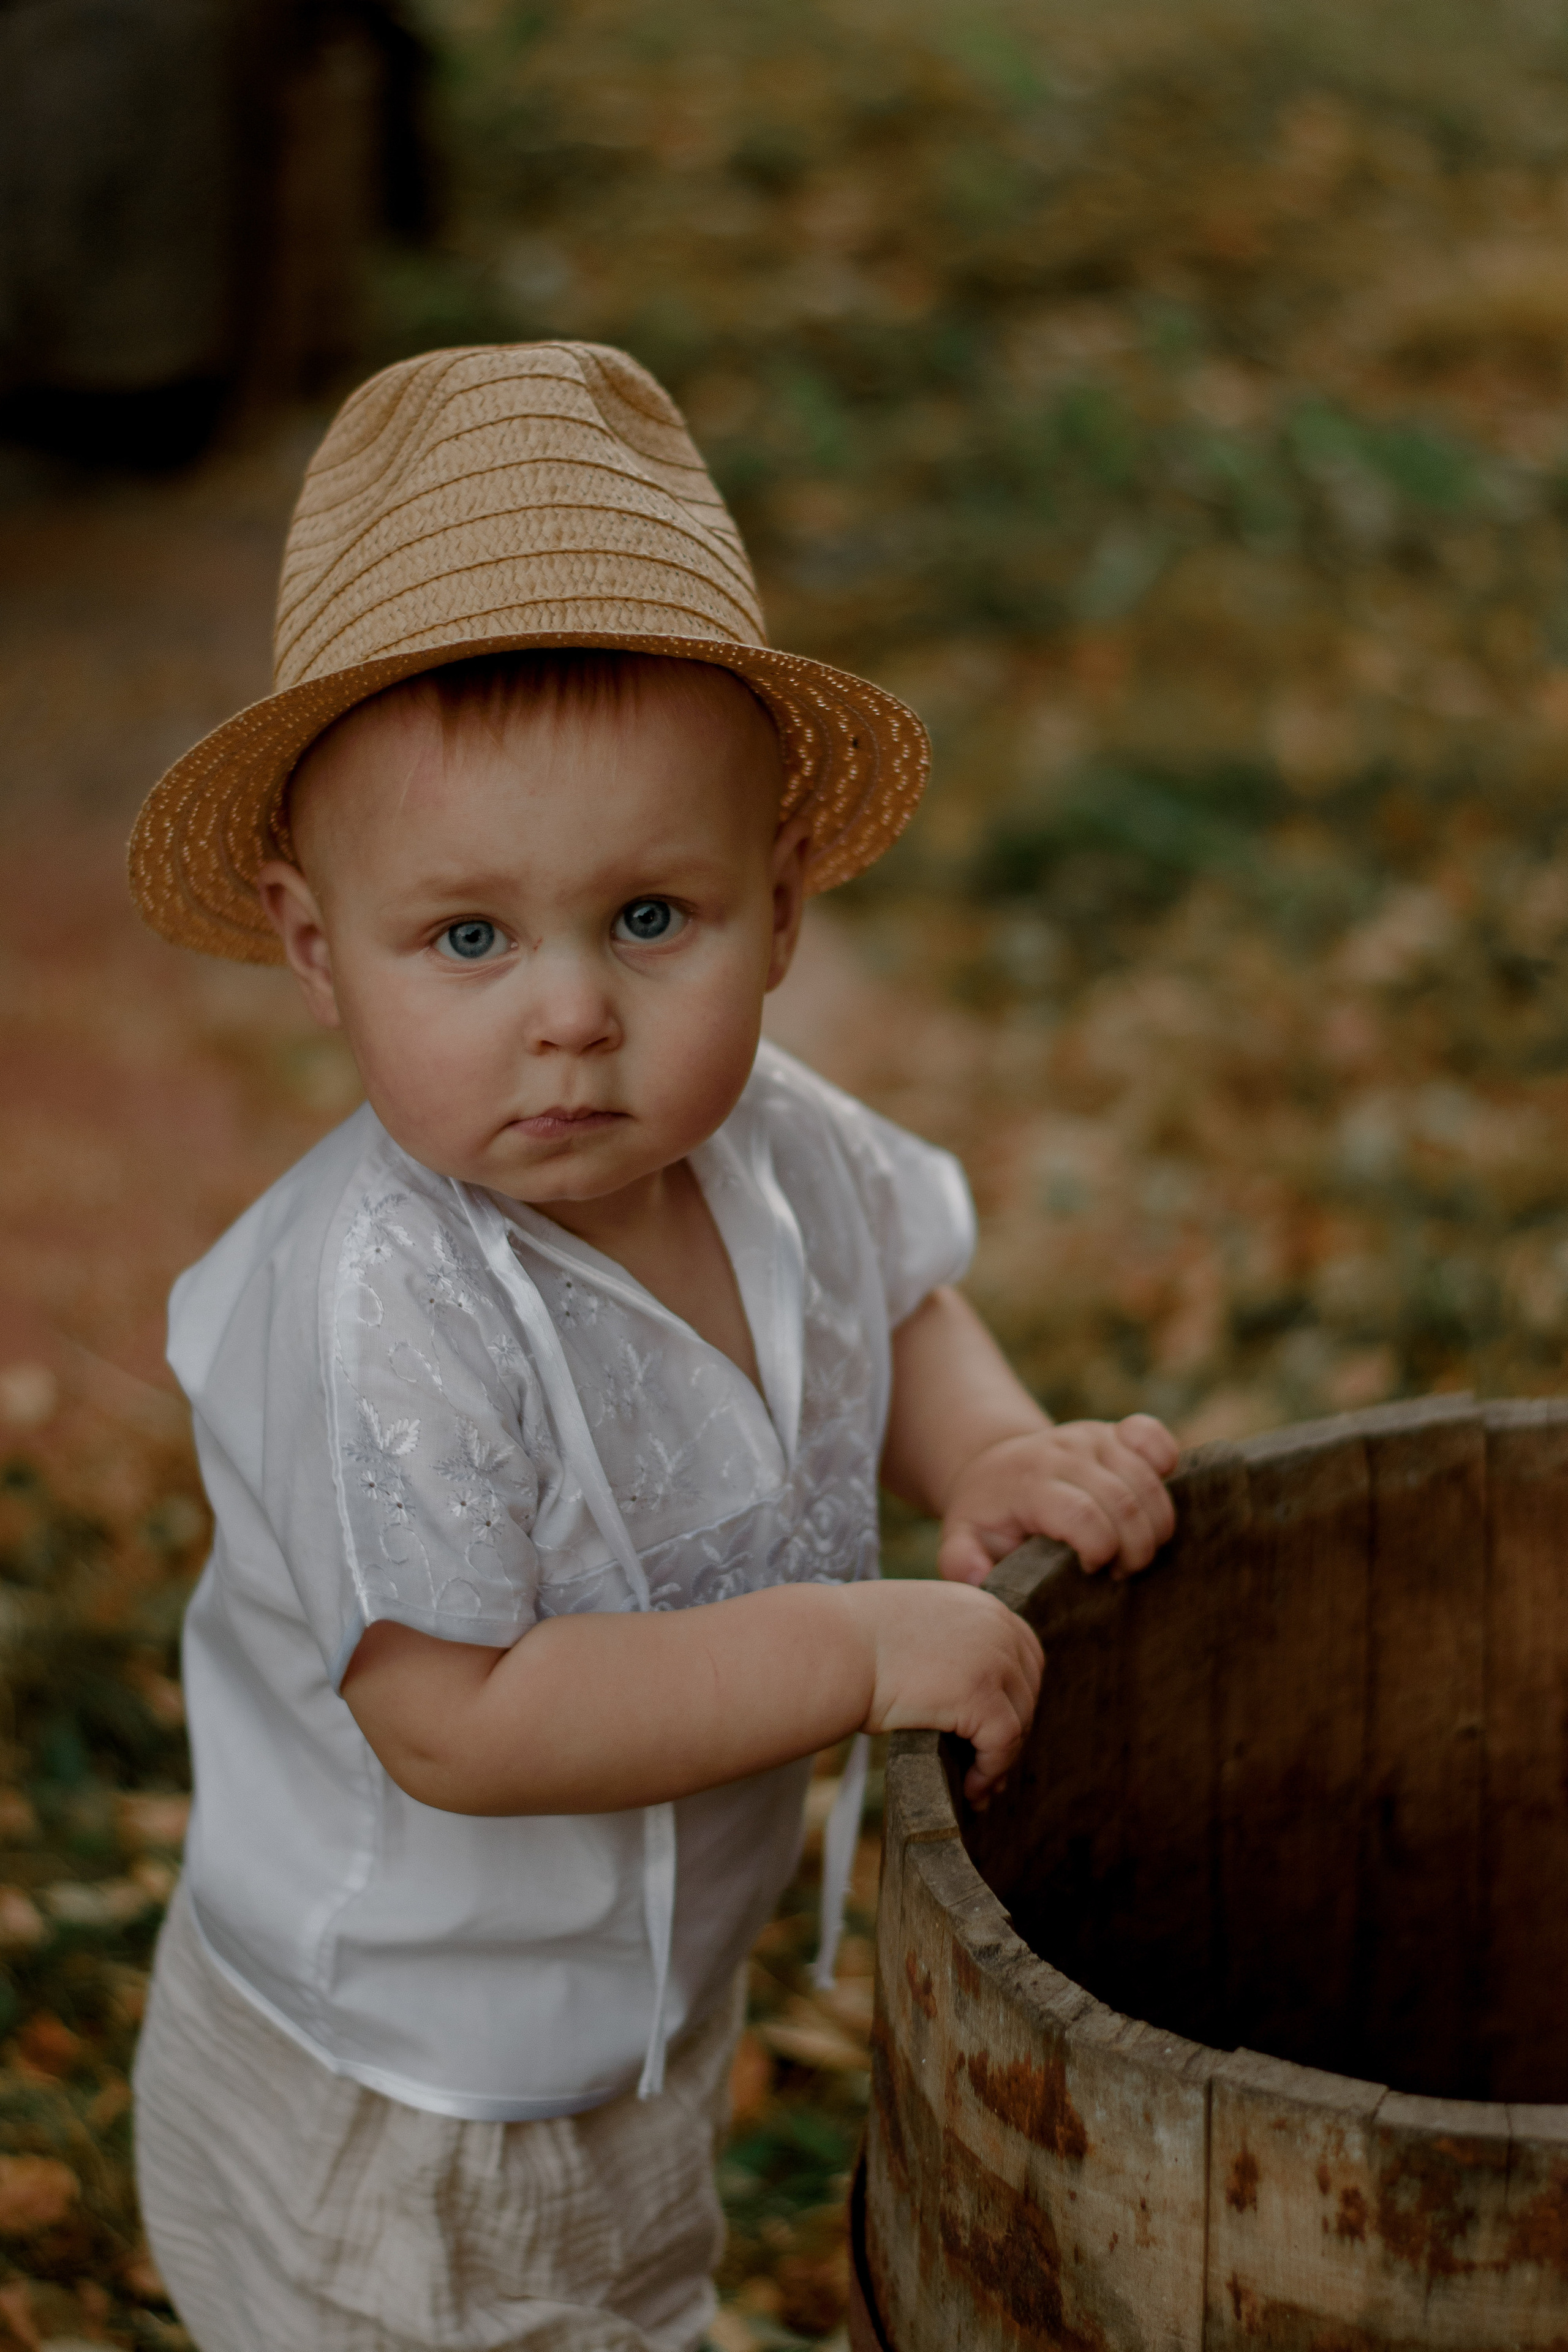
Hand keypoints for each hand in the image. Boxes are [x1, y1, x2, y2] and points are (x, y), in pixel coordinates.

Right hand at [841, 1579, 1043, 1803]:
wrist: (830, 1648)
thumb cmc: (854, 1641)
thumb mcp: (918, 1626)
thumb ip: (954, 1645)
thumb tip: (970, 1692)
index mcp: (982, 1604)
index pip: (1026, 1653)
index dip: (1016, 1697)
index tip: (997, 1729)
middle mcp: (997, 1625)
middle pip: (1028, 1690)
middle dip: (1012, 1731)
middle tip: (990, 1767)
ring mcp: (993, 1658)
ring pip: (1020, 1721)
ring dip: (1001, 1759)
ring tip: (981, 1787)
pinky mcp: (980, 1695)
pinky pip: (1003, 1744)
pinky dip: (991, 1772)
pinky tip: (971, 1790)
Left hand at [936, 1414, 1177, 1586]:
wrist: (994, 1469)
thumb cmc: (987, 1518)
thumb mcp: (962, 1541)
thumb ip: (961, 1563)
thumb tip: (978, 1578)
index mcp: (1027, 1483)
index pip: (1081, 1515)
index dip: (1100, 1550)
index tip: (1092, 1571)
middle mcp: (1062, 1452)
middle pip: (1123, 1503)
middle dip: (1135, 1550)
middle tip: (1121, 1572)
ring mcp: (1092, 1437)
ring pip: (1148, 1480)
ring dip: (1155, 1526)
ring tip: (1134, 1550)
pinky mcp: (1115, 1431)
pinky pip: (1155, 1436)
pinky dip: (1167, 1466)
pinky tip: (1150, 1501)